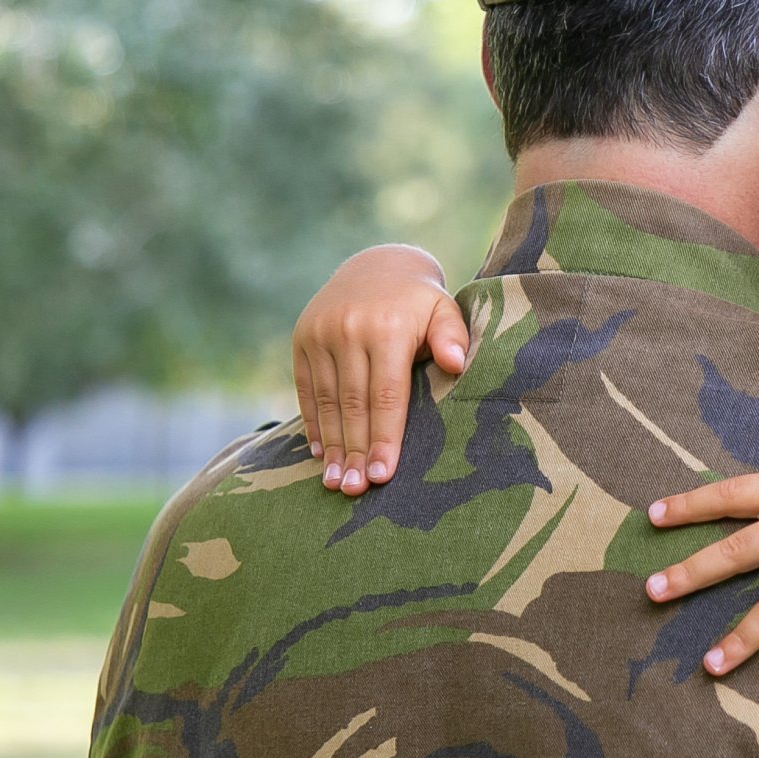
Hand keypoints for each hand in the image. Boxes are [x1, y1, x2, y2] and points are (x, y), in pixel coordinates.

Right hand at [292, 246, 470, 495]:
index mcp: (388, 327)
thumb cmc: (420, 303)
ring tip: (336, 483)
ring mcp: (320, 334)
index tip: (383, 475)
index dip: (384, 437)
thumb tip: (456, 365)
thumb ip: (452, 336)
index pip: (386, 395)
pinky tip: (320, 454)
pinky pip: (306, 389)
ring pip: (327, 401)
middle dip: (354, 451)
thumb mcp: (443, 310)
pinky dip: (313, 423)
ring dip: (331, 445)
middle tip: (355, 491)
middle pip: (353, 404)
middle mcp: (349, 330)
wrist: (377, 266)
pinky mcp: (301, 339)